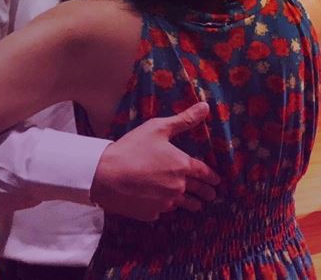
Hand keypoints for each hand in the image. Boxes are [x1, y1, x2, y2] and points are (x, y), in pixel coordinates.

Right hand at [90, 101, 219, 220]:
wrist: (103, 176)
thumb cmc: (131, 149)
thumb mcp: (158, 128)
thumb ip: (184, 119)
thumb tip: (206, 106)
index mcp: (182, 166)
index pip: (204, 173)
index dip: (212, 178)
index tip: (217, 182)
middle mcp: (178, 187)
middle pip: (198, 192)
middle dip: (206, 194)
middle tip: (211, 196)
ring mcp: (164, 203)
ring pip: (183, 205)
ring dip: (191, 205)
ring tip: (195, 206)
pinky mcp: (149, 213)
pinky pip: (161, 212)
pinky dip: (163, 209)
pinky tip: (162, 207)